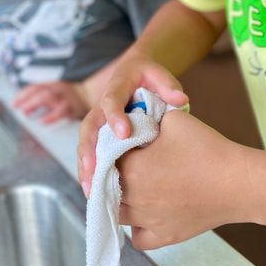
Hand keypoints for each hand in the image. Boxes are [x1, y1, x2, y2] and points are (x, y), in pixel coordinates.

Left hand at [12, 81, 89, 124]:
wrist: (88, 96)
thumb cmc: (66, 97)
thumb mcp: (53, 92)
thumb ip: (40, 97)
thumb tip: (21, 106)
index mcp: (51, 85)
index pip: (35, 88)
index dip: (23, 95)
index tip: (13, 104)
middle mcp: (58, 89)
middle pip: (41, 91)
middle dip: (28, 99)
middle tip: (18, 108)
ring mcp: (65, 98)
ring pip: (49, 97)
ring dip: (36, 104)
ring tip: (25, 112)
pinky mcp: (73, 108)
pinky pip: (61, 111)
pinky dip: (51, 116)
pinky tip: (43, 122)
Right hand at [77, 50, 187, 196]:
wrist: (135, 73)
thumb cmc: (148, 76)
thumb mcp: (158, 74)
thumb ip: (167, 85)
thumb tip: (180, 100)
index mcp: (117, 88)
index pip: (112, 101)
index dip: (115, 117)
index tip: (124, 134)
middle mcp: (101, 105)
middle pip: (88, 127)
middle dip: (89, 151)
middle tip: (93, 173)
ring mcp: (99, 121)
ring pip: (86, 144)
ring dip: (85, 167)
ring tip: (90, 191)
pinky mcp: (100, 135)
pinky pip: (91, 153)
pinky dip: (91, 172)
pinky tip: (95, 192)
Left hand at [118, 110, 246, 248]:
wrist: (238, 182)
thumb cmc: (206, 148)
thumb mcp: (172, 119)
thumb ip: (146, 117)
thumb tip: (133, 116)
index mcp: (132, 169)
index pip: (104, 158)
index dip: (109, 149)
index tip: (120, 143)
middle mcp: (135, 199)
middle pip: (106, 187)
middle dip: (110, 174)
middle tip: (124, 163)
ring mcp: (149, 221)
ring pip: (117, 214)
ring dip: (118, 200)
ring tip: (133, 186)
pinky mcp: (166, 237)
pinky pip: (138, 238)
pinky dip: (136, 227)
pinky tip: (146, 211)